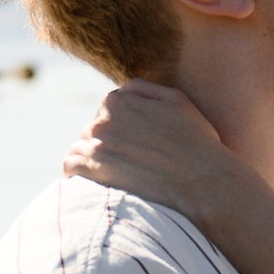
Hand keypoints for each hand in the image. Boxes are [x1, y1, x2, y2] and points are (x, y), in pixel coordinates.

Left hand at [65, 79, 234, 223]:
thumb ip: (144, 90)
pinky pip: (71, 168)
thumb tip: (122, 91)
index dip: (119, 130)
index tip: (131, 147)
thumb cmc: (197, 144)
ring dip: (90, 161)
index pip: (106, 113)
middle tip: (125, 166)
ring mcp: (95, 145)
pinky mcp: (92, 171)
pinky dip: (77, 175)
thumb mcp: (177, 101)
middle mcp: (102, 120)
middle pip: (92, 132)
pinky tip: (92, 184)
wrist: (203, 183)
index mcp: (118, 101)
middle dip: (105, 146)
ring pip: (78, 149)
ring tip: (110, 178)